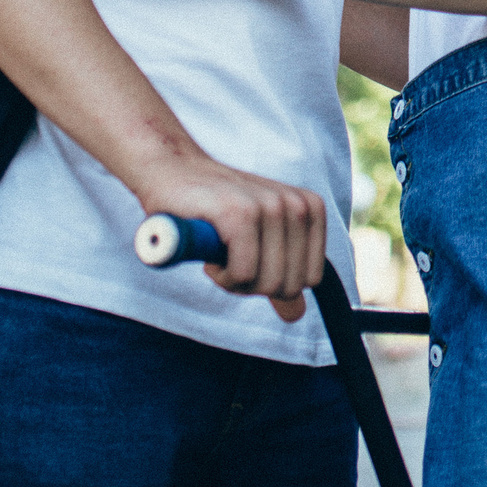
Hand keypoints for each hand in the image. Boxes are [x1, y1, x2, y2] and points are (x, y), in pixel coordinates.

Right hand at [134, 156, 325, 322]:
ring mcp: (270, 206)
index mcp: (310, 209)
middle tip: (231, 258)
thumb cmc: (216, 211)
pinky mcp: (239, 212)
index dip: (276, 283)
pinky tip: (210, 254)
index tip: (252, 261)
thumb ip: (280, 275)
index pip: (310, 279)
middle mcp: (297, 205)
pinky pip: (243, 273)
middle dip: (254, 285)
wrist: (175, 171)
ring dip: (234, 281)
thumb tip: (296, 315)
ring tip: (220, 252)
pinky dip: (222, 276)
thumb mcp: (258, 241)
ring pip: (267, 283)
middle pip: (289, 285)